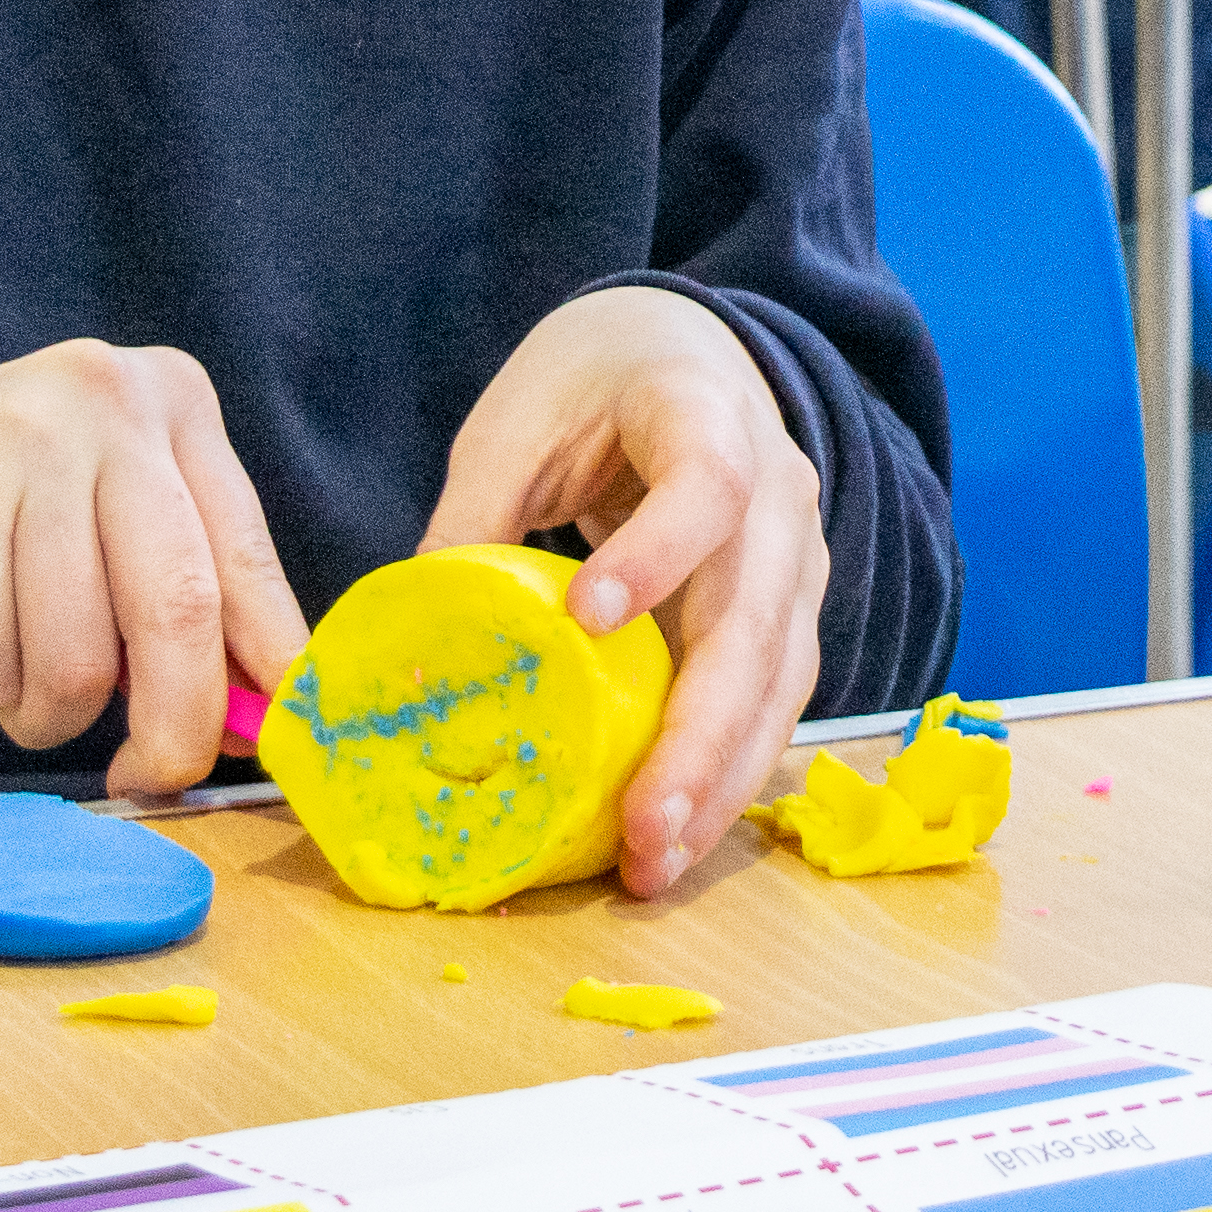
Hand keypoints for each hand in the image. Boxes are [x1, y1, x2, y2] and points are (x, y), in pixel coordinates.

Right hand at [0, 343, 308, 789]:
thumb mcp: (86, 528)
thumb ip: (172, 595)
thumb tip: (257, 711)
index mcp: (169, 400)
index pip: (247, 559)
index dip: (271, 667)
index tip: (274, 744)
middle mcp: (111, 399)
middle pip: (182, 610)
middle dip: (173, 725)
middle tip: (146, 777)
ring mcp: (27, 441)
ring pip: (81, 655)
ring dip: (43, 707)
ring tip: (5, 661)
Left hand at [427, 287, 826, 895]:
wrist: (682, 349)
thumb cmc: (591, 381)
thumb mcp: (514, 426)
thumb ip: (475, 523)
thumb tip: (414, 653)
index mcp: (705, 411)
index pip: (706, 483)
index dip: (656, 554)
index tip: (587, 619)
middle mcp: (779, 490)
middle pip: (756, 620)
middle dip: (700, 737)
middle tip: (642, 829)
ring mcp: (798, 555)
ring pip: (779, 679)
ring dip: (722, 780)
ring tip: (656, 862)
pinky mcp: (791, 611)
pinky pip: (775, 700)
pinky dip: (730, 773)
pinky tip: (678, 835)